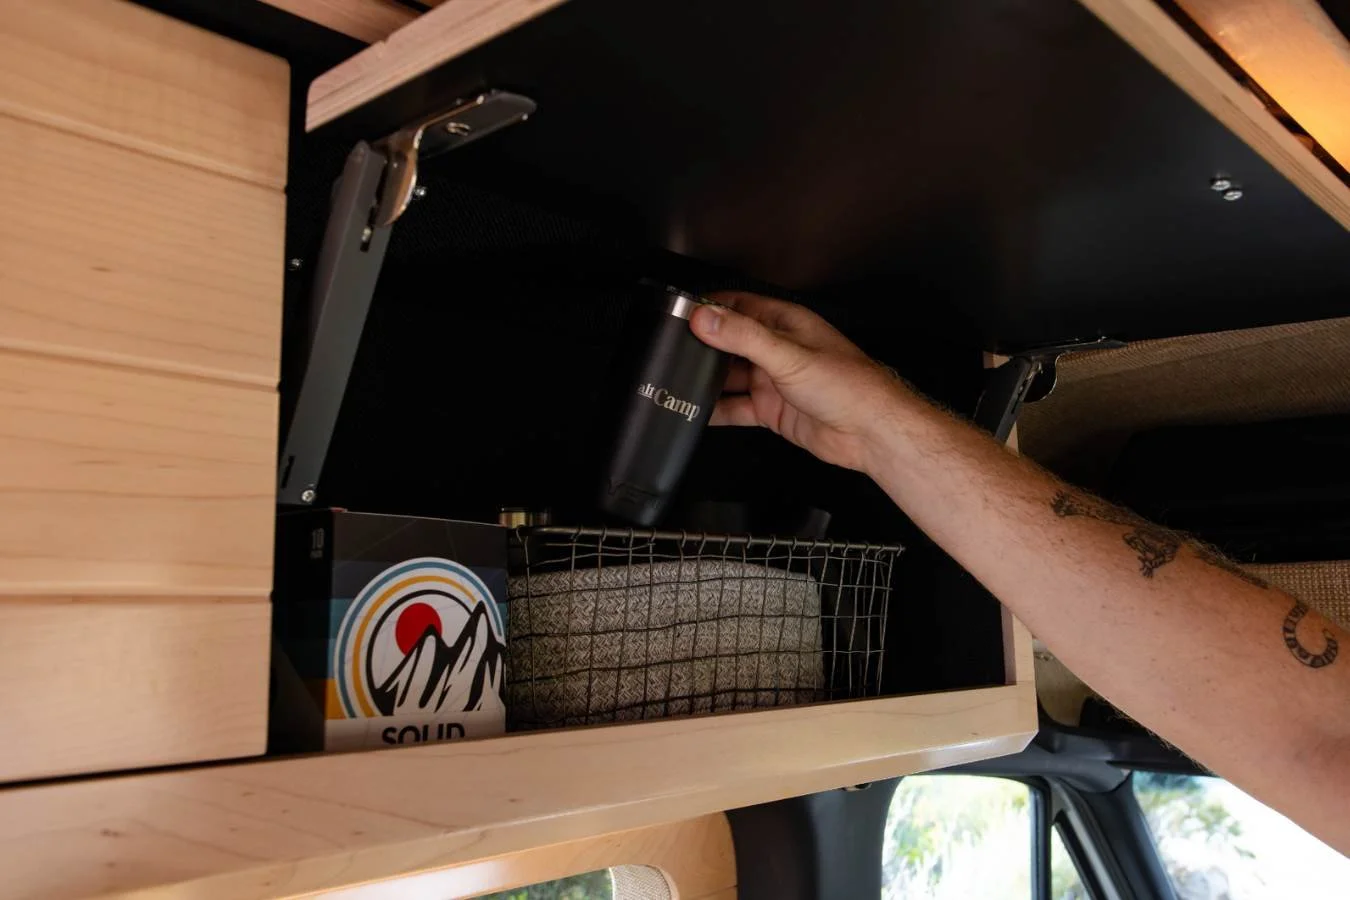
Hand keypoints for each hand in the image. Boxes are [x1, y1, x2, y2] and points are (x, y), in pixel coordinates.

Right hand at [689, 291, 907, 474]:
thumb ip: (744, 337)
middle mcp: (778, 350)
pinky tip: (697, 413)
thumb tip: (706, 319)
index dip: (710, 308)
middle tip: (671, 351)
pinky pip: (736, 408)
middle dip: (703, 346)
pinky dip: (716, 411)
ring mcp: (774, 381)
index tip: (681, 313)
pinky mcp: (773, 410)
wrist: (871, 432)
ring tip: (677, 382)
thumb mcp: (789, 355)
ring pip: (730, 377)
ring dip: (707, 381)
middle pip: (730, 343)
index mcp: (785, 324)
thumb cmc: (849, 386)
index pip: (738, 306)